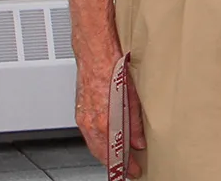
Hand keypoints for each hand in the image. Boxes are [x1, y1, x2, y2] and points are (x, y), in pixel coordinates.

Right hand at [74, 41, 144, 177]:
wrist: (94, 51)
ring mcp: (83, 117)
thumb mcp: (131, 95)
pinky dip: (99, 142)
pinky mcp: (81, 111)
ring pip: (95, 144)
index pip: (115, 153)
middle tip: (128, 169)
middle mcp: (91, 121)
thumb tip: (139, 140)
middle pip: (102, 153)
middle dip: (116, 163)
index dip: (126, 164)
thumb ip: (135, 121)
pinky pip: (89, 134)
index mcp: (104, 119)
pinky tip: (107, 141)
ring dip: (106, 154)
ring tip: (120, 159)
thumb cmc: (112, 66)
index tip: (134, 170)